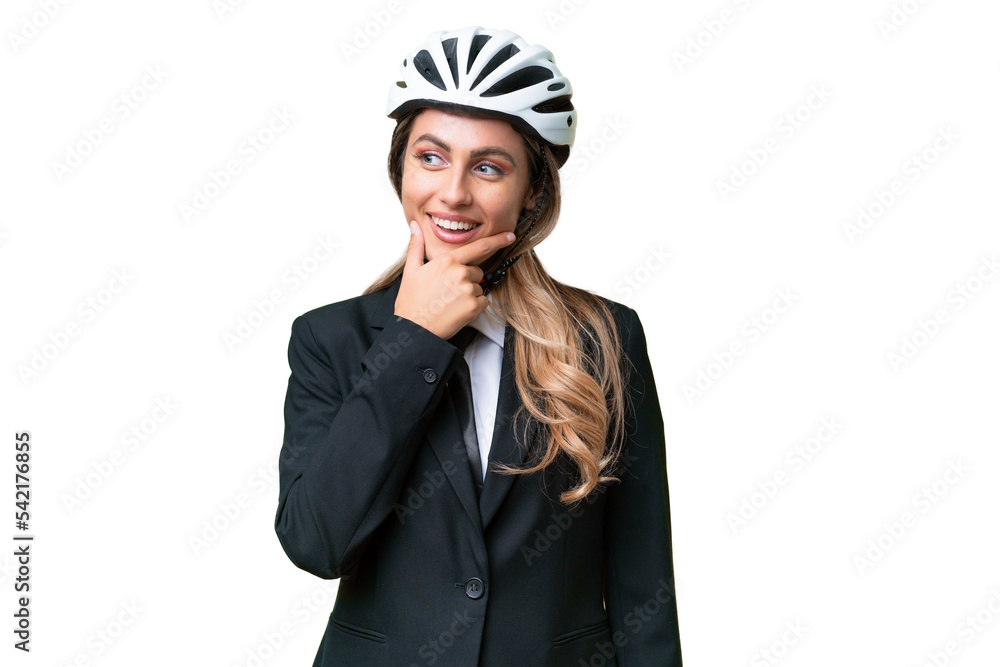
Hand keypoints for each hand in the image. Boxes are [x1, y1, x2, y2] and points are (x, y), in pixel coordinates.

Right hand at [394, 220, 514, 340]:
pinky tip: (456, 310)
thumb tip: (415, 226)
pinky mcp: (473, 306)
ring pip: (479, 288)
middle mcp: (460, 272)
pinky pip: (483, 302)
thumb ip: (417, 246)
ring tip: (449, 302)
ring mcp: (468, 290)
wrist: (414, 328)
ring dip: (469, 294)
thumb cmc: (412, 301)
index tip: (509, 236)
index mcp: (447, 261)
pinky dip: (474, 306)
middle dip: (467, 279)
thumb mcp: (411, 270)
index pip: (478, 247)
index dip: (497, 241)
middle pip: (477, 271)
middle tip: (448, 291)